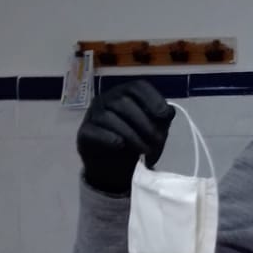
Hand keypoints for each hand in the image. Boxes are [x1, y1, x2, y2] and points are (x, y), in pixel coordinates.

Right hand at [76, 78, 175, 196]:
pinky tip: (121, 145)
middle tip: (157, 141)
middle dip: (144, 123)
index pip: (138, 87)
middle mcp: (107, 99)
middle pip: (124, 102)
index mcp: (125, 93)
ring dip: (131, 135)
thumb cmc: (136, 141)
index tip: (164, 116)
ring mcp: (93, 114)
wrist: (115, 166)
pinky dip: (109, 138)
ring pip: (109, 117)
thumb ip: (162, 119)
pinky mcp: (84, 132)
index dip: (152, 99)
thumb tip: (168, 111)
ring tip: (144, 150)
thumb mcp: (155, 129)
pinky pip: (95, 131)